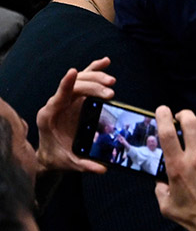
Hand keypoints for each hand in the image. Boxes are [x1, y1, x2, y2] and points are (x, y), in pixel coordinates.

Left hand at [35, 57, 115, 174]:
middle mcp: (57, 104)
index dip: (65, 84)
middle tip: (110, 93)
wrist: (52, 154)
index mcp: (49, 116)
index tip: (73, 73)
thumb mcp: (70, 163)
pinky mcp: (76, 98)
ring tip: (112, 82)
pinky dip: (95, 70)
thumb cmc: (58, 157)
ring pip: (80, 81)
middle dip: (92, 86)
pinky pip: (85, 80)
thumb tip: (102, 168)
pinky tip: (105, 62)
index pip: (58, 96)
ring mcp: (67, 99)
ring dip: (96, 77)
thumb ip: (84, 165)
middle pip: (74, 87)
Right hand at [155, 107, 195, 230]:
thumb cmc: (192, 217)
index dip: (164, 115)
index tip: (163, 110)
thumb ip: (159, 187)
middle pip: (190, 122)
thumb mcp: (165, 204)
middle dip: (184, 114)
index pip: (167, 132)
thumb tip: (159, 177)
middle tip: (182, 117)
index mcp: (177, 166)